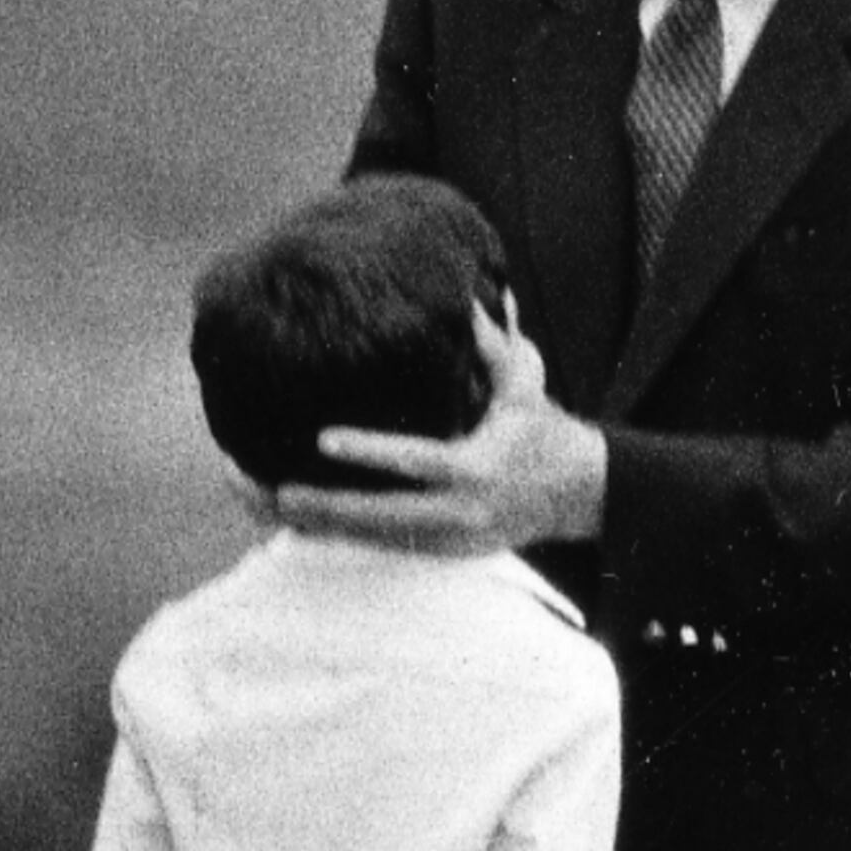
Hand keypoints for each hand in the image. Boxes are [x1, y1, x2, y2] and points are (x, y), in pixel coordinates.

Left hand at [274, 305, 609, 548]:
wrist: (580, 495)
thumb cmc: (544, 430)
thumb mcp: (523, 384)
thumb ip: (492, 344)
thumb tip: (467, 296)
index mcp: (477, 470)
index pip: (415, 462)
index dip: (368, 453)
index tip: (323, 439)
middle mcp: (460, 513)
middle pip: (382, 518)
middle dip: (327, 507)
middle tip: (275, 490)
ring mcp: (449, 541)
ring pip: (375, 540)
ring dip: (322, 526)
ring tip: (270, 504)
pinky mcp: (443, 554)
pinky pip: (382, 547)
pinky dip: (341, 536)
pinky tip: (299, 522)